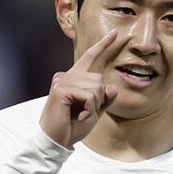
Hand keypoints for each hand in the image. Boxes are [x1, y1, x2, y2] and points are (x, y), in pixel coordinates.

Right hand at [40, 30, 118, 147]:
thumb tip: (112, 88)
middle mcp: (66, 75)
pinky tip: (79, 116)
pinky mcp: (61, 89)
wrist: (57, 140)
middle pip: (99, 79)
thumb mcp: (95, 111)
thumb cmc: (73, 126)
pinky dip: (89, 109)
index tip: (115, 33)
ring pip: (96, 87)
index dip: (103, 45)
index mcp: (74, 78)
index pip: (90, 57)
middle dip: (99, 99)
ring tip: (81, 114)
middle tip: (86, 112)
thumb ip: (104, 99)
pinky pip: (89, 96)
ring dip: (94, 105)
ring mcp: (62, 81)